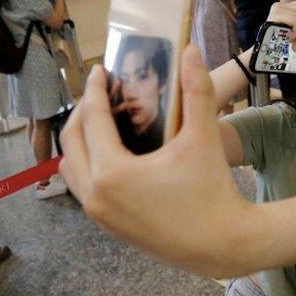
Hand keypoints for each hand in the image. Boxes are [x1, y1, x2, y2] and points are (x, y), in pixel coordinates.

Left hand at [59, 46, 244, 275]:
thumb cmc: (212, 191)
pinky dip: (90, 165)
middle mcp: (96, 195)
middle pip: (72, 142)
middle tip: (102, 93)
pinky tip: (116, 155)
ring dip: (81, 141)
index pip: (93, 119)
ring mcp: (100, 215)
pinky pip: (85, 188)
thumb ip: (196, 91)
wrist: (223, 244)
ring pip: (72, 168)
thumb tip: (190, 51)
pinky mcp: (109, 227)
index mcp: (113, 172)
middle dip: (83, 113)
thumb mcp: (204, 138)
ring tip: (104, 122)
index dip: (96, 90)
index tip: (100, 70)